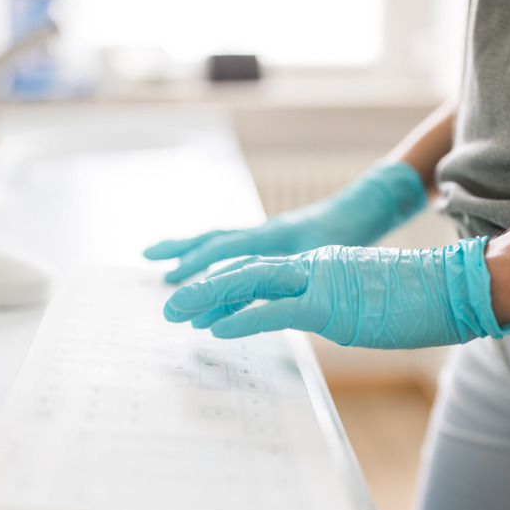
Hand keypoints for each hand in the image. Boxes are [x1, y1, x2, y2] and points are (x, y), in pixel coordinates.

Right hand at [143, 161, 427, 282]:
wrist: (361, 211)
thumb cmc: (347, 234)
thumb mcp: (326, 256)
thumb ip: (299, 273)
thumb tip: (274, 299)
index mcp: (270, 235)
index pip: (225, 248)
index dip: (198, 263)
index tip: (173, 278)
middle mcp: (259, 232)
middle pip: (211, 239)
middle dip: (179, 250)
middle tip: (148, 260)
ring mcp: (261, 237)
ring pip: (217, 242)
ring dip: (188, 252)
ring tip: (161, 266)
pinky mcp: (266, 244)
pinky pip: (230, 252)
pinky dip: (210, 263)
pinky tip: (201, 273)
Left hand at [163, 238, 509, 348]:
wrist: (450, 286)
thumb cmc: (412, 297)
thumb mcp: (360, 301)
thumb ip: (331, 305)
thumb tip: (319, 317)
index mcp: (316, 267)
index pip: (260, 273)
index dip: (225, 284)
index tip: (198, 301)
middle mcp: (310, 267)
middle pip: (245, 271)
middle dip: (203, 287)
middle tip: (170, 303)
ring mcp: (318, 280)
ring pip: (251, 283)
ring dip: (209, 298)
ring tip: (177, 310)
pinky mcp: (328, 303)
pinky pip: (275, 311)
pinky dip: (241, 319)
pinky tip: (215, 329)